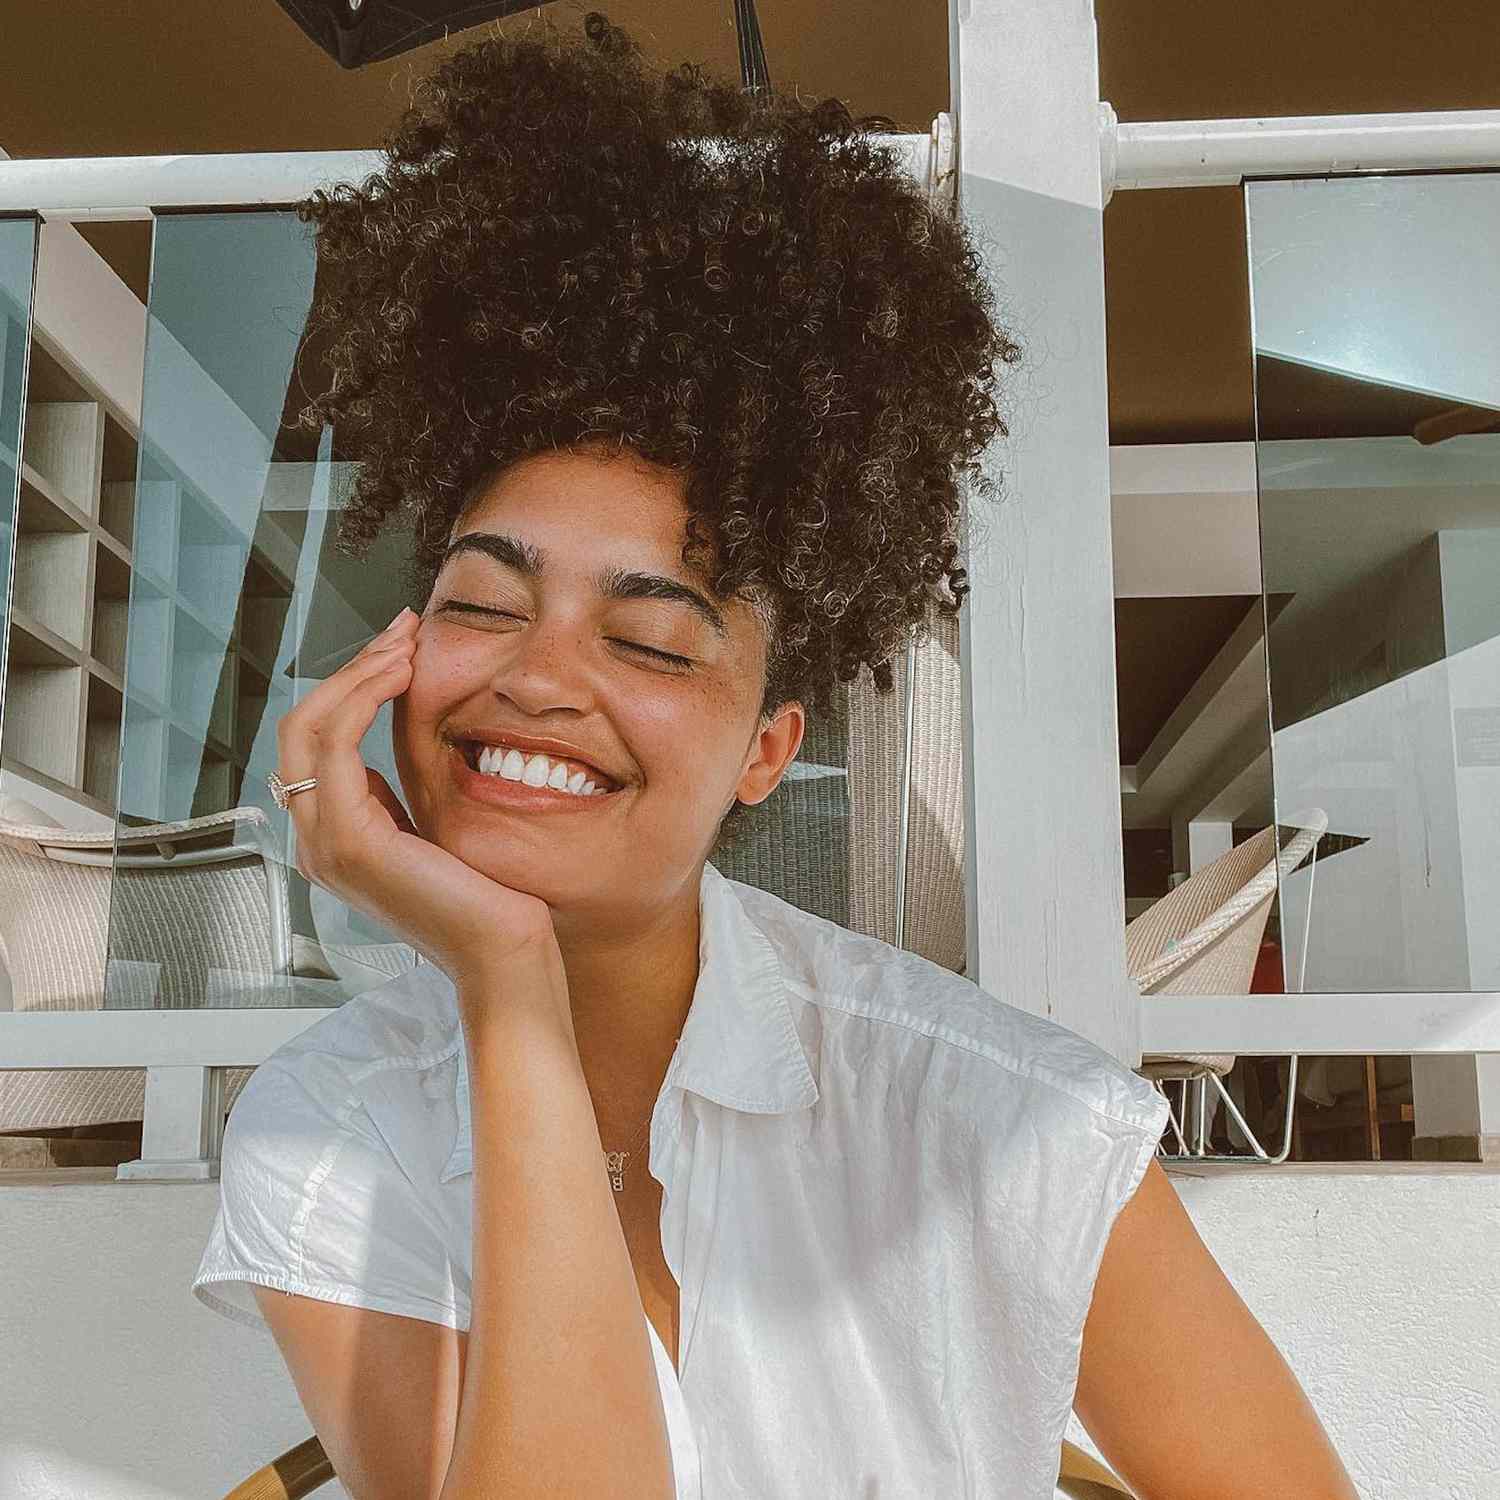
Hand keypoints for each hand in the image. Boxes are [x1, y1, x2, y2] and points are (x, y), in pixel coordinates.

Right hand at [273, 607, 562, 1000]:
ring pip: (309, 727)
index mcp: (335, 837)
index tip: (400, 645)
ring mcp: (326, 845)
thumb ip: (398, 795)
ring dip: (357, 673)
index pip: (318, 740)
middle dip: (352, 666)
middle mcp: (318, 842)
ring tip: (403, 642)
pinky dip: (362, 699)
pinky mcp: (351, 842)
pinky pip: (335, 747)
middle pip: (303, 725)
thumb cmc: (487, 898)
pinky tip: (401, 675)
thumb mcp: (433, 829)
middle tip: (402, 630)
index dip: (353, 684)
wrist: (504, 954)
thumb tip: (387, 744)